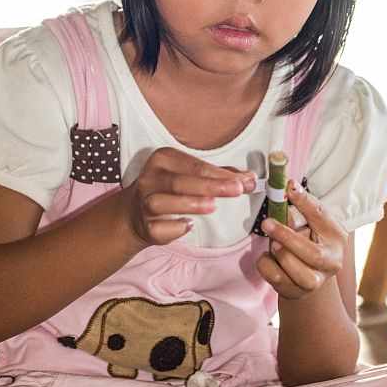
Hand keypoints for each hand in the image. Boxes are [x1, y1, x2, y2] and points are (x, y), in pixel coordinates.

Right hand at [124, 147, 255, 246]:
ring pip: (163, 202)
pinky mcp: (144, 226)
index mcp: (163, 159)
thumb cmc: (171, 190)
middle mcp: (150, 178)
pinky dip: (174, 227)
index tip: (244, 181)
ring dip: (189, 203)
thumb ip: (221, 176)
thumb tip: (249, 179)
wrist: (136, 214)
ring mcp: (144, 203)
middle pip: (181, 181)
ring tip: (213, 206)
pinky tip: (189, 225)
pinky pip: (159, 228)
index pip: (195, 166)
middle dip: (210, 186)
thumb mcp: (192, 177)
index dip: (220, 174)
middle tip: (237, 190)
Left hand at [258, 179, 347, 300]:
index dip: (305, 202)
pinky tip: (269, 257)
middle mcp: (332, 262)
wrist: (309, 273)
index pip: (322, 216)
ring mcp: (315, 281)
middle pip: (313, 254)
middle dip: (287, 237)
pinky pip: (276, 279)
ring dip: (279, 254)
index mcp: (337, 237)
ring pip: (297, 272)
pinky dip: (266, 265)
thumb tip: (288, 186)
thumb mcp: (309, 222)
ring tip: (273, 244)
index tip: (288, 188)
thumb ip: (301, 208)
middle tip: (267, 223)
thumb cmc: (309, 240)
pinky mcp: (296, 292)